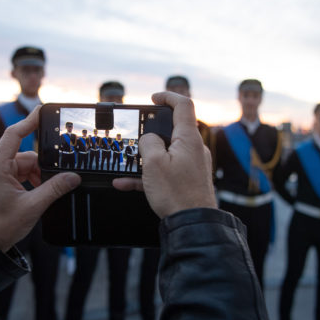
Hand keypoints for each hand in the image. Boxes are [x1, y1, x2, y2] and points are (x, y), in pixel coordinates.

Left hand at [0, 106, 80, 251]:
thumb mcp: (32, 206)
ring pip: (24, 165)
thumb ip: (54, 189)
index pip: (14, 135)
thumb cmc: (1, 225)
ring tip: (41, 194)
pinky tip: (37, 193)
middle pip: (24, 155)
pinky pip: (19, 173)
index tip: (41, 111)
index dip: (29, 122)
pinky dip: (30, 180)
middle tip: (53, 183)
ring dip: (36, 176)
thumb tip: (72, 177)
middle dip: (40, 168)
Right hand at [113, 92, 216, 217]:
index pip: (183, 105)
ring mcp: (192, 165)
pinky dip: (148, 175)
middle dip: (150, 134)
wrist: (193, 223)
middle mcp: (194, 149)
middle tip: (135, 138)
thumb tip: (149, 139)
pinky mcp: (187, 180)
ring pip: (165, 153)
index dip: (168, 96)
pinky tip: (125, 183)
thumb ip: (148, 143)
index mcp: (188, 139)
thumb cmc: (176, 194)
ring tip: (125, 167)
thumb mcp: (153, 163)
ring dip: (145, 159)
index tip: (153, 98)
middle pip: (172, 130)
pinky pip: (165, 171)